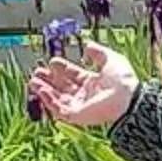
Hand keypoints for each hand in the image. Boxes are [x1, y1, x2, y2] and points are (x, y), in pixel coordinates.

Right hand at [26, 44, 141, 129]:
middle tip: (37, 72)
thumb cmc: (124, 80)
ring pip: (57, 99)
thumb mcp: (111, 59)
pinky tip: (41, 90)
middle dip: (49, 80)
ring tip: (33, 81)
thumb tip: (87, 44)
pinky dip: (48, 100)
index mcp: (93, 82)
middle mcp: (85, 95)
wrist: (128, 98)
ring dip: (44, 90)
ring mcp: (81, 106)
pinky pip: (58, 109)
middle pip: (62, 87)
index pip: (73, 75)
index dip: (62, 68)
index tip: (53, 61)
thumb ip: (98, 52)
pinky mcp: (77, 116)